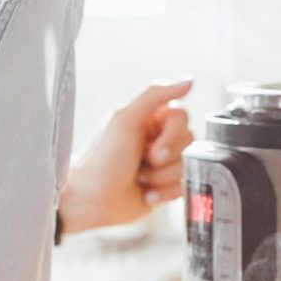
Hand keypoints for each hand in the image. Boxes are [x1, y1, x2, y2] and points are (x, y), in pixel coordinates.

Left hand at [59, 79, 193, 234]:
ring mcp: (161, 165)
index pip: (182, 116)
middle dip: (166, 158)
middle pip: (189, 141)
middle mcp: (157, 139)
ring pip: (186, 166)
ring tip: (139, 178)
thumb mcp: (125, 120)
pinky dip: (164, 193)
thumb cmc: (102, 159)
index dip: (172, 134)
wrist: (91, 201)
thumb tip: (188, 80)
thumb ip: (155, 95)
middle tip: (143, 162)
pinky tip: (146, 194)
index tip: (152, 147)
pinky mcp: (164, 187)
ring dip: (161, 177)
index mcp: (148, 119)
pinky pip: (183, 187)